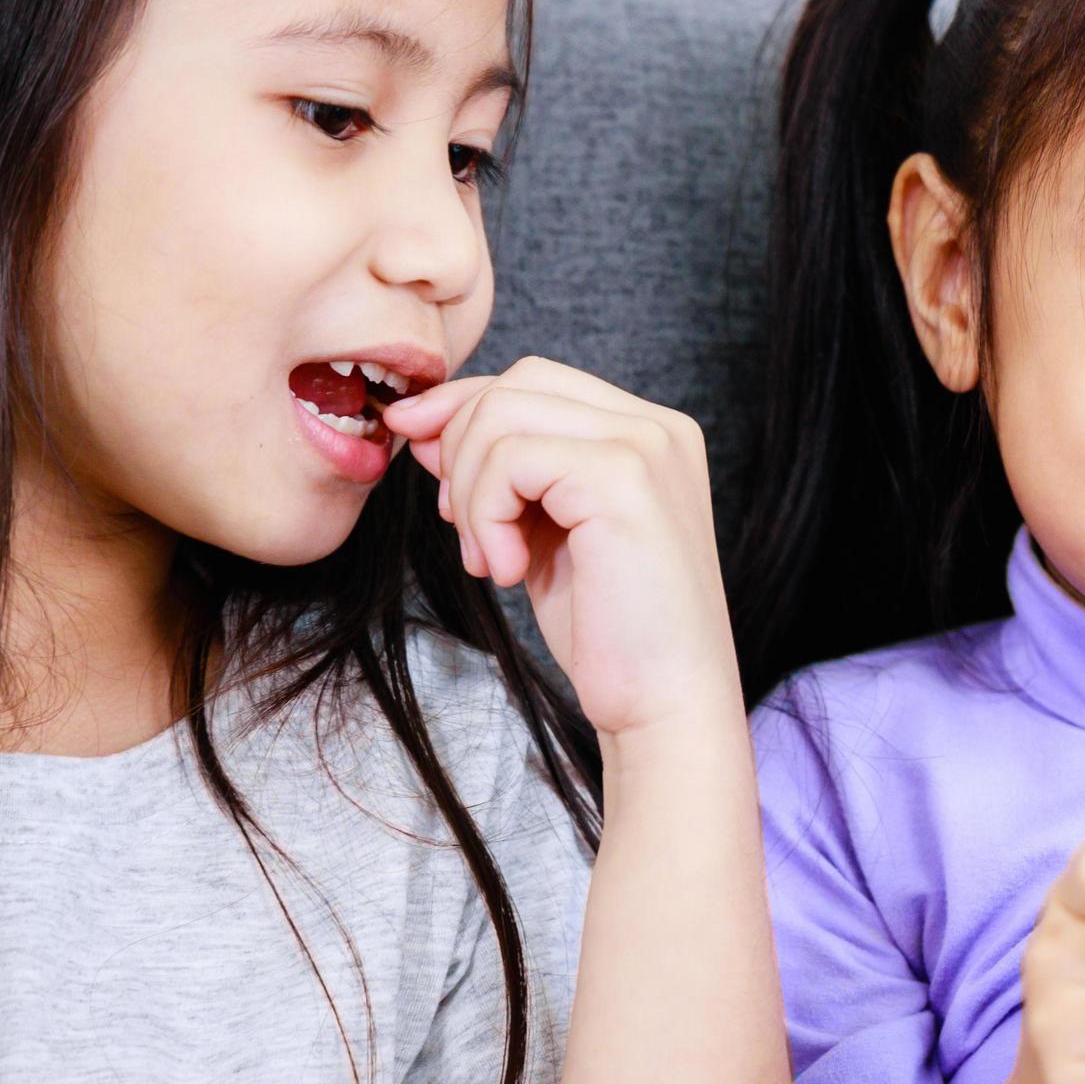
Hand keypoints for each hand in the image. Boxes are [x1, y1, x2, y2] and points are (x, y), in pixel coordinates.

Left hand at [381, 357, 737, 739]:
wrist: (664, 703)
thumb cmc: (611, 630)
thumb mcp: (543, 532)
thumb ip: (501, 472)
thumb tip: (423, 423)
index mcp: (649, 433)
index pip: (536, 380)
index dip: (466, 409)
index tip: (419, 453)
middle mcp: (658, 426)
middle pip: (517, 383)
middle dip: (462, 448)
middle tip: (466, 532)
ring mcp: (647, 446)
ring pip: (504, 414)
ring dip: (472, 492)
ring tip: (493, 560)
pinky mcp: (625, 477)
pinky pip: (511, 458)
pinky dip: (488, 515)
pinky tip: (510, 570)